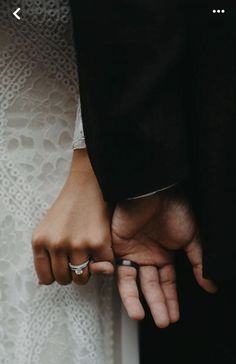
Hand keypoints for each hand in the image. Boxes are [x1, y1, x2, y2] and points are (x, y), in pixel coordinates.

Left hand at [32, 149, 113, 285]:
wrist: (88, 185)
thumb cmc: (68, 207)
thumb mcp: (47, 228)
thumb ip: (44, 254)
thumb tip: (43, 284)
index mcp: (39, 241)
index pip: (46, 278)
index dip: (57, 275)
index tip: (65, 267)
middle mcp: (56, 244)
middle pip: (65, 279)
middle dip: (73, 272)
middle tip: (79, 258)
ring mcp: (78, 244)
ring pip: (82, 278)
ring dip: (88, 271)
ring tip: (90, 255)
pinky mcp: (98, 242)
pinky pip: (103, 268)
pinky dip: (105, 263)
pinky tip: (102, 249)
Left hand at [110, 188, 216, 327]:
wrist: (154, 191)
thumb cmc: (174, 209)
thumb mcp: (192, 237)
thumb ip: (198, 261)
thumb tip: (211, 286)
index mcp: (165, 255)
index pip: (167, 283)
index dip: (170, 300)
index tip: (174, 316)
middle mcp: (148, 256)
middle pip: (151, 286)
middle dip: (157, 304)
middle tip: (163, 322)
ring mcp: (133, 252)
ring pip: (133, 282)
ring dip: (136, 300)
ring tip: (141, 317)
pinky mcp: (118, 247)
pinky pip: (118, 270)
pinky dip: (124, 286)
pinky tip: (130, 300)